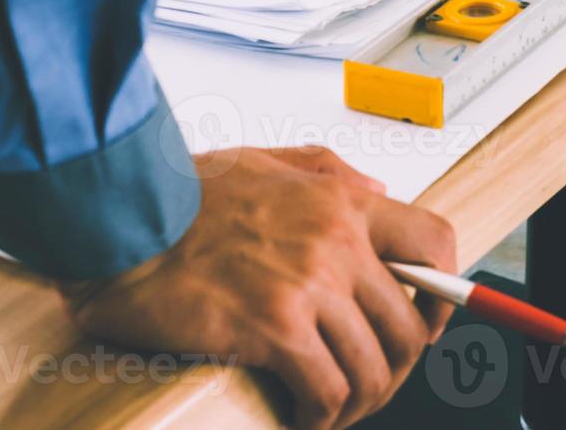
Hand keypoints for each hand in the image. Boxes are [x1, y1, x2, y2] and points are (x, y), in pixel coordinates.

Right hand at [63, 146, 456, 429]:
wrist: (123, 219)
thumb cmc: (181, 194)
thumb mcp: (264, 161)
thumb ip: (328, 172)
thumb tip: (379, 190)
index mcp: (339, 200)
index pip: (434, 241)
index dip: (442, 294)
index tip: (425, 320)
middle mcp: (336, 242)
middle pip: (408, 325)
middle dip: (395, 367)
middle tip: (367, 381)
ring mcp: (308, 286)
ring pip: (374, 368)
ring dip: (359, 402)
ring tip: (332, 408)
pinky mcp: (274, 328)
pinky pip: (327, 391)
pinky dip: (321, 417)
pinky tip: (302, 417)